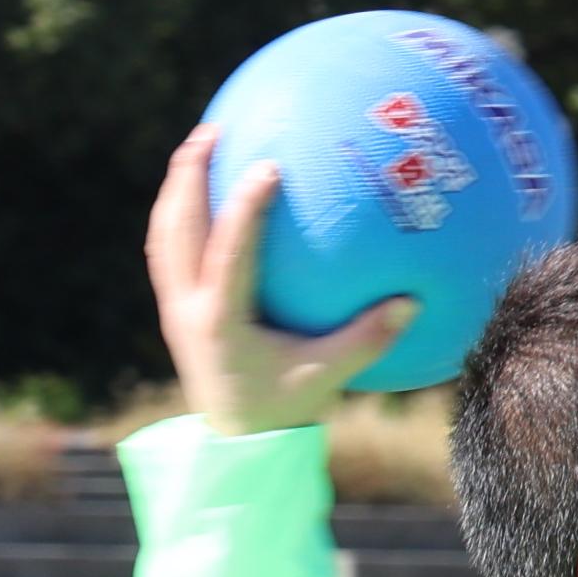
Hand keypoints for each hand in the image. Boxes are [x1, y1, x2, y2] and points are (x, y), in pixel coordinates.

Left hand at [148, 128, 419, 435]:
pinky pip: (168, 251)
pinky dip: (180, 216)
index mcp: (221, 319)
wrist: (233, 447)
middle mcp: (187, 307)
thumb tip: (412, 302)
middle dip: (191, 176)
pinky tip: (201, 193)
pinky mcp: (173, 310)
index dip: (245, 207)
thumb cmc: (284, 409)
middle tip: (214, 128)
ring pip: (164, 235)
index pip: (230, 251)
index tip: (268, 166)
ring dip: (178, 188)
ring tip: (198, 146)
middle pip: (178, 229)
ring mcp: (173, 307)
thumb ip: (368, 339)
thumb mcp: (328, 376)